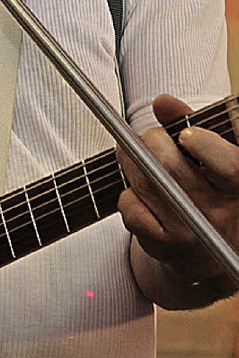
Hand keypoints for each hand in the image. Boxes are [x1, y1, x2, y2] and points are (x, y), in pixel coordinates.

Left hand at [118, 94, 238, 306]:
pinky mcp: (165, 246)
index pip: (231, 167)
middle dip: (152, 141)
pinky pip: (132, 208)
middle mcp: (222, 213)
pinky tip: (139, 193)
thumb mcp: (215, 158)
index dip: (205, 146)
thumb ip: (191, 124)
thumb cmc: (212, 191)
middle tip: (150, 137)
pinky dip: (128, 195)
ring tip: (134, 155)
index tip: (186, 136)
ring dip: (132, 162)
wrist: (211, 255)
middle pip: (171, 168)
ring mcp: (193, 232)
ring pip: (146, 183)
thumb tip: (163, 102)